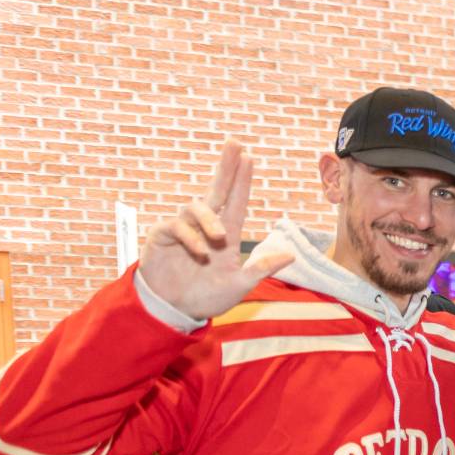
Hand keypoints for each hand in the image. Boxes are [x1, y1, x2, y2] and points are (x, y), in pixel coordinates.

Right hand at [139, 141, 295, 318]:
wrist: (175, 309)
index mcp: (226, 235)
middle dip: (226, 168)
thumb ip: (261, 270)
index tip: (248, 157)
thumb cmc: (207, 297)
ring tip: (219, 238)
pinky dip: (191, 237)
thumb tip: (290, 256)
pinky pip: (177, 226)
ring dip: (209, 220)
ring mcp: (184, 229)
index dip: (242, 180)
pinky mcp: (164, 236)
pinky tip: (200, 252)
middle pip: (216, 190)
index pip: (236, 202)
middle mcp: (206, 227)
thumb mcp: (239, 285)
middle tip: (235, 144)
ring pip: (196, 208)